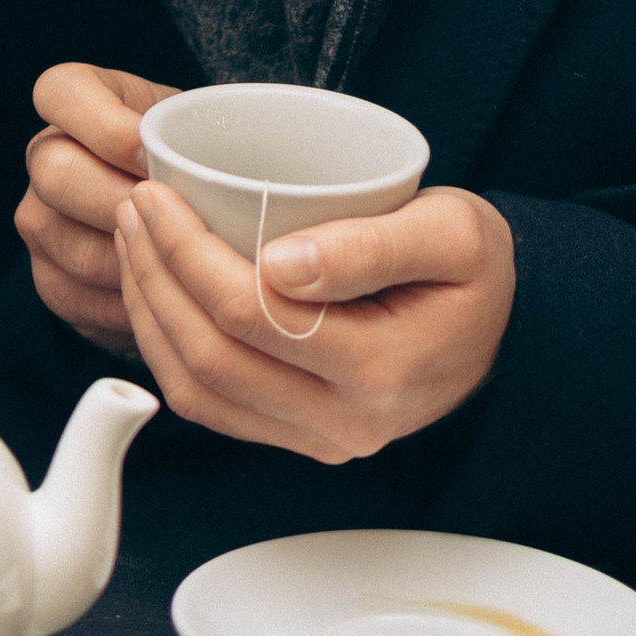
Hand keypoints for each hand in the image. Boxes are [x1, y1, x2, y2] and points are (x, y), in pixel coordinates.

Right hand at [19, 63, 180, 351]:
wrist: (196, 211)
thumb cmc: (207, 157)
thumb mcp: (207, 125)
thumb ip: (206, 133)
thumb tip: (230, 175)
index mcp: (74, 101)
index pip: (58, 93)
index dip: (104, 125)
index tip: (154, 153)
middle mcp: (45, 156)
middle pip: (55, 173)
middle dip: (123, 202)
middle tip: (180, 219)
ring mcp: (40, 220)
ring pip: (71, 245)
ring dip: (135, 260)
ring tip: (188, 264)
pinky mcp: (50, 279)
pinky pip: (78, 297)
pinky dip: (129, 303)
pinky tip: (171, 298)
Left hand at [112, 177, 514, 462]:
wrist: (502, 331)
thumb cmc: (476, 272)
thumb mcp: (455, 233)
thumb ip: (375, 246)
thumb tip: (282, 264)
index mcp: (382, 370)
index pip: (253, 315)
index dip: (187, 254)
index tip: (157, 195)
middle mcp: (344, 422)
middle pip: (211, 357)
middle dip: (154, 277)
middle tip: (132, 209)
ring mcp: (316, 440)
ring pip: (197, 390)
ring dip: (148, 314)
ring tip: (133, 242)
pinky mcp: (294, 437)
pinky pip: (208, 406)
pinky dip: (165, 348)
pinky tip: (154, 293)